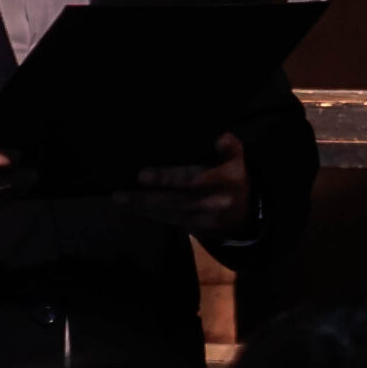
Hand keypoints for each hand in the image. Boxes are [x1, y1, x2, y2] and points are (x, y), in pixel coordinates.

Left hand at [121, 134, 252, 236]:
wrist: (244, 212)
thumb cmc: (232, 174)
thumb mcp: (236, 156)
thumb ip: (229, 145)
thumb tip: (218, 137)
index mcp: (229, 177)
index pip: (196, 178)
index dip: (169, 177)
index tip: (143, 174)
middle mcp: (220, 199)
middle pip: (181, 197)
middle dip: (152, 193)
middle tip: (128, 186)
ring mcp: (209, 217)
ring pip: (173, 212)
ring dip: (145, 206)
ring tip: (121, 199)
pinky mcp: (200, 230)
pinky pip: (172, 221)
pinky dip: (152, 214)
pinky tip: (134, 207)